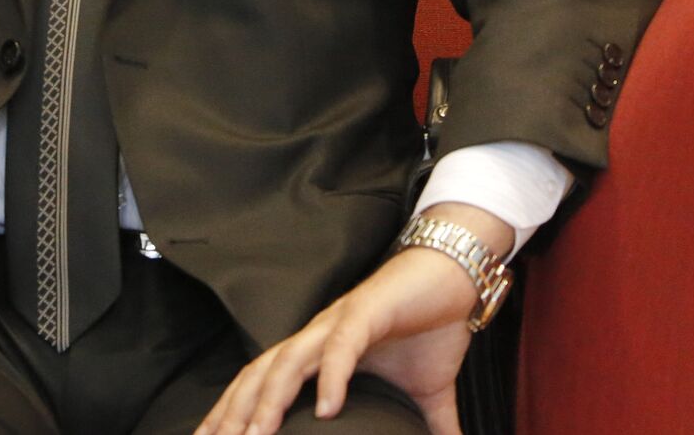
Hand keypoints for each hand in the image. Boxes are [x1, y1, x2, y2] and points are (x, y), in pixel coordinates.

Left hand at [196, 203, 512, 434]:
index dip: (234, 412)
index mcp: (319, 351)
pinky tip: (326, 409)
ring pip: (289, 361)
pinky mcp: (367, 313)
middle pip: (261, 374)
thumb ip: (431, 426)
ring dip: (269, 398)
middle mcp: (317, 335)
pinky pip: (341, 347)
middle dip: (234, 411)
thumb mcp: (427, 393)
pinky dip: (331, 377)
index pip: (264, 384)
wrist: (458, 274)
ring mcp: (338, 322)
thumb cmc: (434, 325)